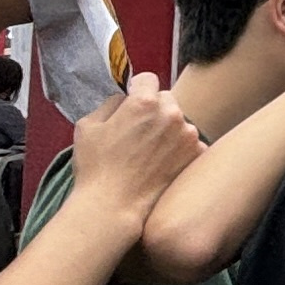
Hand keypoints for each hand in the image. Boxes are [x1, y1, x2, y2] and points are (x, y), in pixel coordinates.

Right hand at [66, 74, 200, 221]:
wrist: (114, 205)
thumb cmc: (97, 166)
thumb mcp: (88, 125)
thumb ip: (110, 104)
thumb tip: (124, 99)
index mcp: (144, 102)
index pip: (147, 80)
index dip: (137, 90)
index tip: (131, 102)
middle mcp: (171, 113)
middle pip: (166, 99)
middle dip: (154, 109)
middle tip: (139, 131)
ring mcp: (187, 134)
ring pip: (178, 121)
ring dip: (168, 129)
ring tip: (149, 151)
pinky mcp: (195, 154)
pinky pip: (189, 141)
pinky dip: (179, 148)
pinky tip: (162, 162)